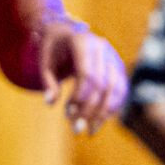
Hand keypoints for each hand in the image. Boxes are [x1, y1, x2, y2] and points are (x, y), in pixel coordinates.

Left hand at [35, 16, 127, 135]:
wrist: (67, 32)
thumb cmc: (53, 48)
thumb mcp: (44, 61)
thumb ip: (47, 81)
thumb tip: (51, 103)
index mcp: (82, 42)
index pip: (87, 74)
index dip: (80, 96)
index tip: (68, 114)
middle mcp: (102, 48)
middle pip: (101, 84)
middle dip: (89, 109)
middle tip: (76, 129)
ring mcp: (112, 57)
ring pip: (114, 88)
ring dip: (102, 113)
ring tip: (89, 132)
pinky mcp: (118, 67)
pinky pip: (121, 90)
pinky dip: (112, 107)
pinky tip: (99, 122)